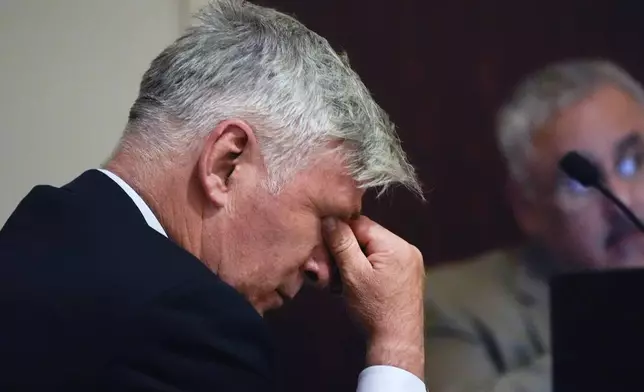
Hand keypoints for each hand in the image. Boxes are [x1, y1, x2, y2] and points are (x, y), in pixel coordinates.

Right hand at [322, 215, 424, 378]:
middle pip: (365, 237)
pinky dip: (364, 271)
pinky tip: (355, 287)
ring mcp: (409, 263)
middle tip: (330, 272)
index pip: (360, 224)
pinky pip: (380, 263)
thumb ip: (341, 243)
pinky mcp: (407, 276)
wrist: (396, 344)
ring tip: (342, 283)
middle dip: (344, 252)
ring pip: (370, 251)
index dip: (338, 234)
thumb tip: (329, 218)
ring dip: (352, 263)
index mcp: (396, 245)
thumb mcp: (352, 274)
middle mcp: (406, 249)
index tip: (324, 250)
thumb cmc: (374, 311)